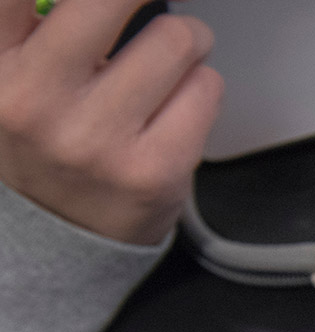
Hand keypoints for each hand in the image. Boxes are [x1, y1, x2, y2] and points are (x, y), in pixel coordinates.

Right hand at [0, 0, 222, 244]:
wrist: (60, 237)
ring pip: (178, 38)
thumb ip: (38, 26)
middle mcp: (33, 102)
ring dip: (187, 40)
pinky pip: (207, 87)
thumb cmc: (45, 139)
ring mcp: (95, 140)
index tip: (109, 1)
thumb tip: (103, 1)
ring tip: (170, 58)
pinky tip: (177, 103)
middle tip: (150, 4)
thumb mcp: (14, 76)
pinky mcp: (153, 170)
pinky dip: (201, 85)